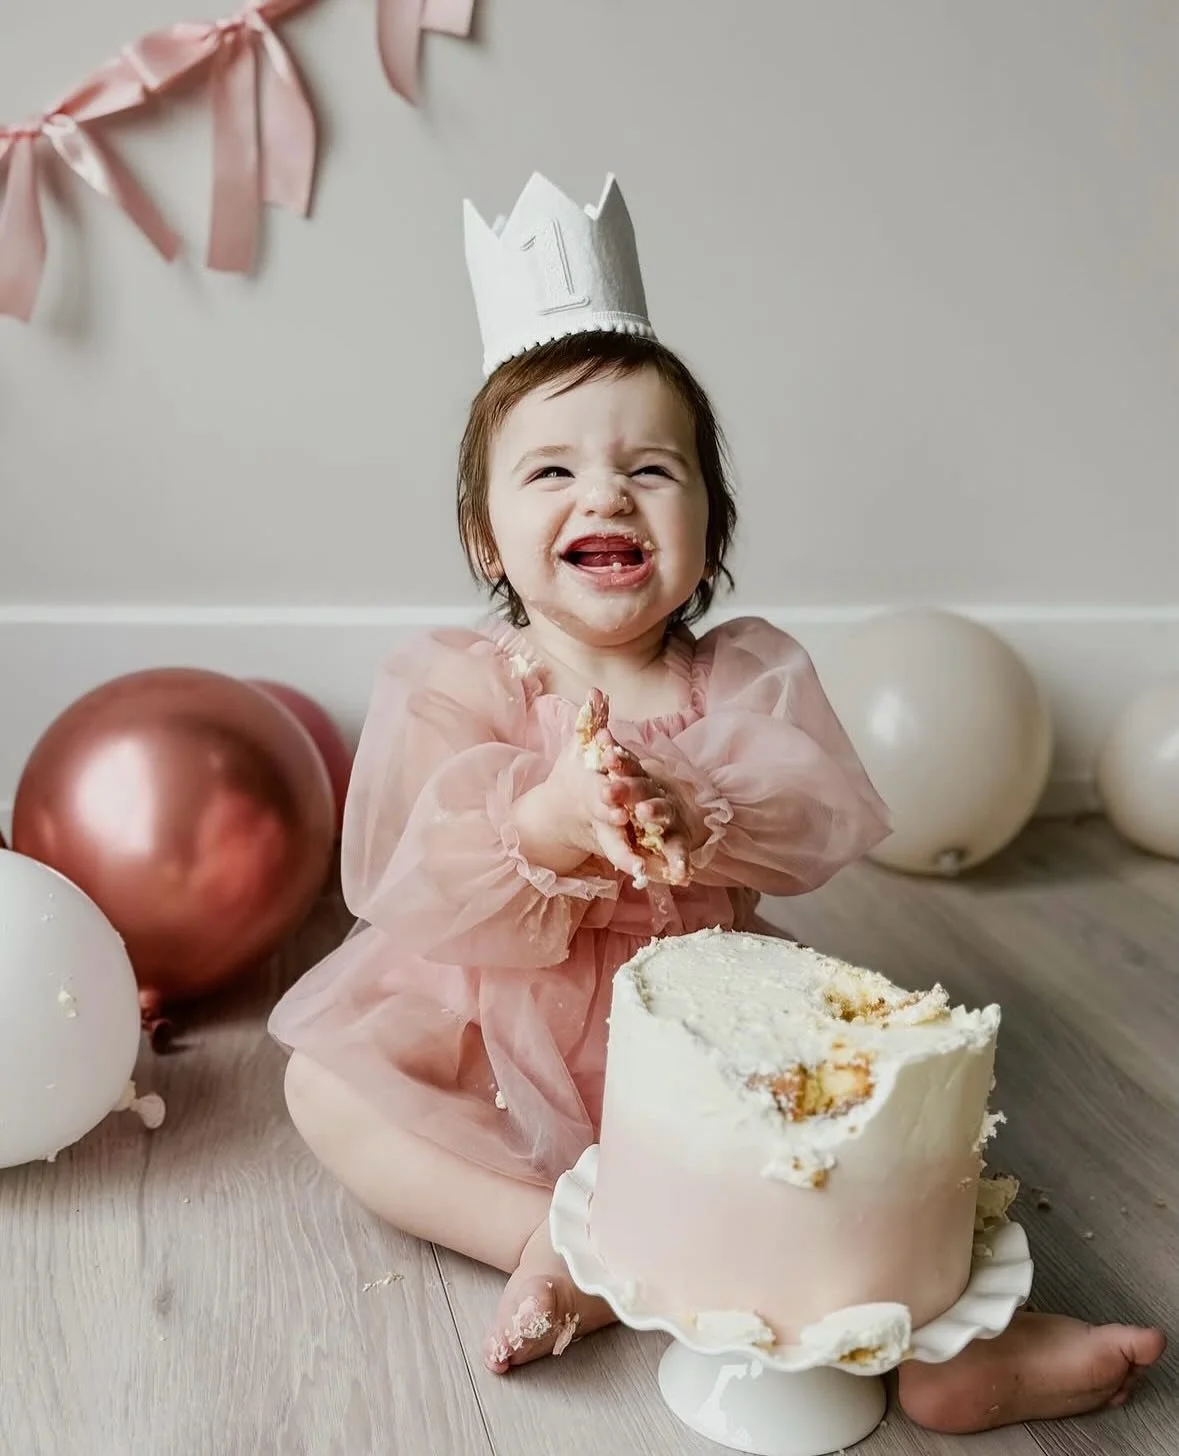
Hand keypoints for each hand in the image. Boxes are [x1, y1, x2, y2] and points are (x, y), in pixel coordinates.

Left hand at [595, 742, 693, 885]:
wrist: (654, 815)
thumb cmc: (628, 787)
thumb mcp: (610, 765)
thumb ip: (600, 733)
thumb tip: (594, 701)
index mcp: (637, 775)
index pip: (626, 765)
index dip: (616, 761)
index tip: (604, 757)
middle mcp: (654, 792)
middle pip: (642, 788)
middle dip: (628, 790)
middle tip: (610, 792)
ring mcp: (667, 816)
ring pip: (662, 814)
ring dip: (654, 814)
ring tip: (643, 813)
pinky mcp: (676, 840)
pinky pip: (678, 851)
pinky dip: (680, 862)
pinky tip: (682, 874)